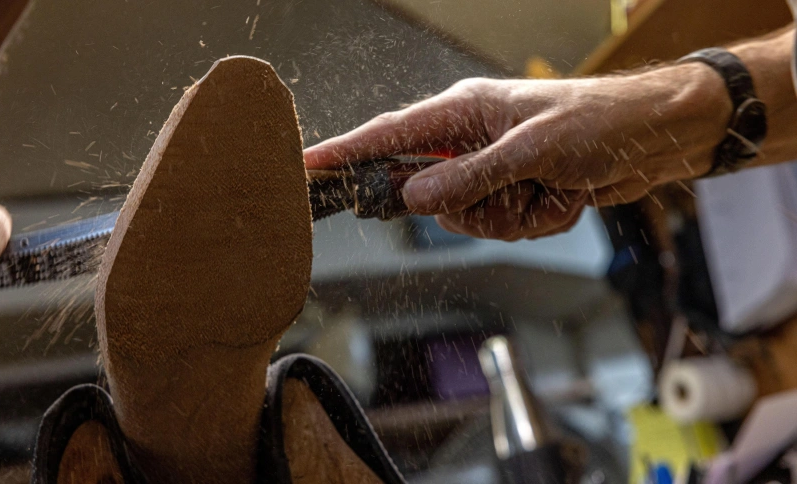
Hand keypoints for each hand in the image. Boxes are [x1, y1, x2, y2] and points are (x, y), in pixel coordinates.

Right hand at [304, 63, 729, 240]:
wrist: (653, 138)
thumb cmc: (595, 122)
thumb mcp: (529, 151)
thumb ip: (466, 177)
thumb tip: (413, 197)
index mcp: (462, 112)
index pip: (389, 134)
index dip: (345, 152)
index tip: (306, 166)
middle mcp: (469, 141)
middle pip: (430, 195)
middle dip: (474, 207)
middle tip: (514, 192)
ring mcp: (491, 169)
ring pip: (468, 219)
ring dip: (513, 216)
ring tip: (552, 189)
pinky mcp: (514, 191)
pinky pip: (502, 226)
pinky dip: (535, 220)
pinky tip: (563, 197)